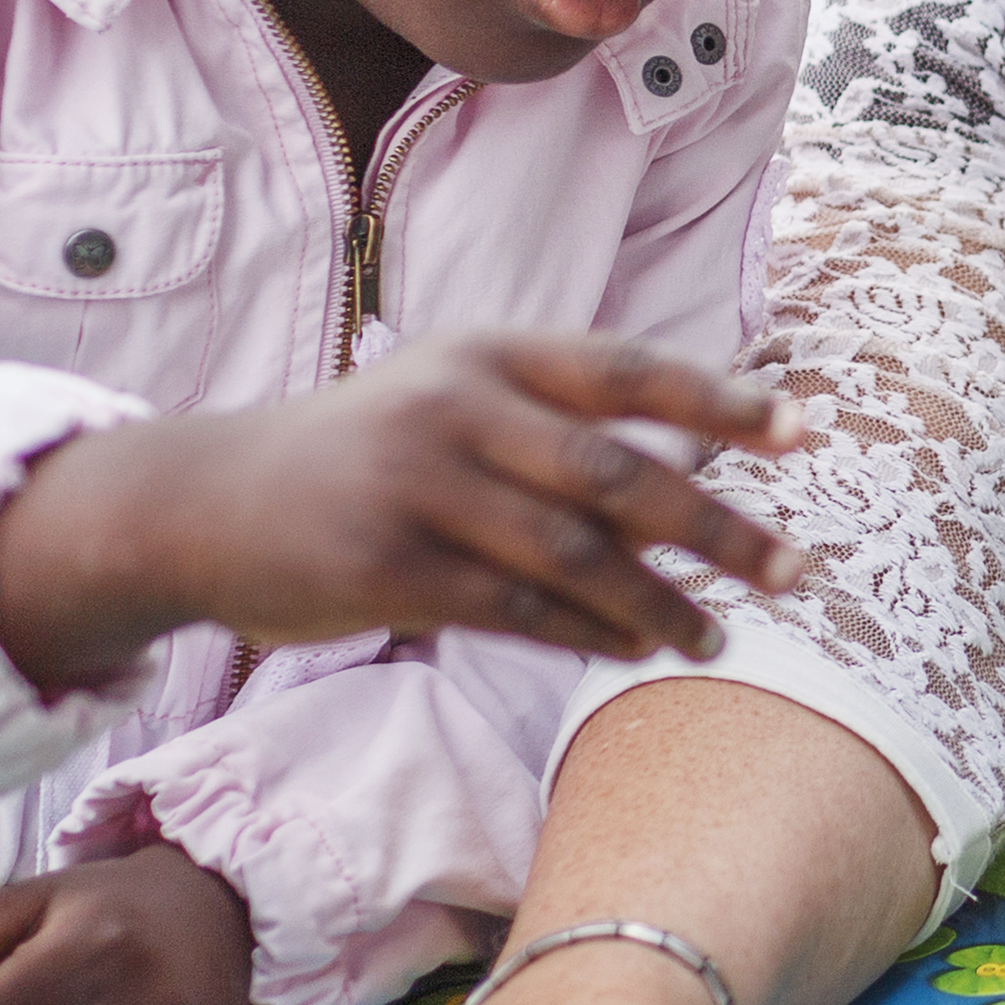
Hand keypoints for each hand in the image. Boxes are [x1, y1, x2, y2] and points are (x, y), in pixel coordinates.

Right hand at [0, 328, 811, 691]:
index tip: (802, 430)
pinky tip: (632, 650)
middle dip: (717, 528)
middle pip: (618, 472)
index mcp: (485, 353)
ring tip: (716, 637)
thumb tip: (692, 498)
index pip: (627, 370)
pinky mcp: (386, 567)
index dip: (719, 400)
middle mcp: (455, 406)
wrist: (202, 504)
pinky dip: (585, 633)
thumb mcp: (448, 404)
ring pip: (573, 554)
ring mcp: (417, 486)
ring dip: (658, 602)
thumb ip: (553, 434)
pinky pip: (514, 609)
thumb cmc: (358, 457)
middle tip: (790, 571)